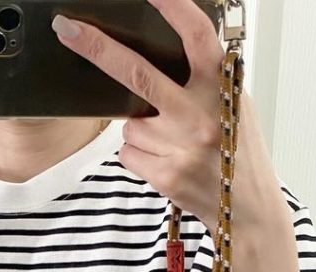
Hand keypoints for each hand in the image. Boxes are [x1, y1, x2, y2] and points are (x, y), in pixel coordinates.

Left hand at [52, 0, 281, 231]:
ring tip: (173, 145)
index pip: (195, 36)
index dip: (172, 8)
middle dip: (98, 49)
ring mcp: (180, 144)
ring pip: (131, 124)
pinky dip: (139, 156)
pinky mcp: (165, 173)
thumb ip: (203, 80)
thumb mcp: (233, 105)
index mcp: (222, 86)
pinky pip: (128, 153)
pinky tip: (166, 162)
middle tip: (67, 30)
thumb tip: (161, 57)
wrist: (247, 208)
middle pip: (138, 74)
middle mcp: (200, 113)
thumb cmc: (238, 154)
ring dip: (141, 132)